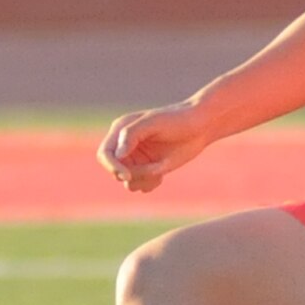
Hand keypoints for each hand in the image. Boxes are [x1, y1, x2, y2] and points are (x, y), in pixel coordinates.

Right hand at [96, 104, 214, 194]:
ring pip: (127, 182)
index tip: (127, 175)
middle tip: (154, 169)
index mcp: (121, 131)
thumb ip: (132, 134)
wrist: (199, 126)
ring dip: (142, 180)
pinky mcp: (148, 169)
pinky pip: (140, 185)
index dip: (112, 167)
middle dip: (133, 174)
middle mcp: (125, 146)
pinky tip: (162, 173)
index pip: (105, 154)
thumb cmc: (176, 119)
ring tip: (159, 170)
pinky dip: (149, 184)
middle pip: (115, 171)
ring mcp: (137, 159)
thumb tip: (117, 155)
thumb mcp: (153, 122)